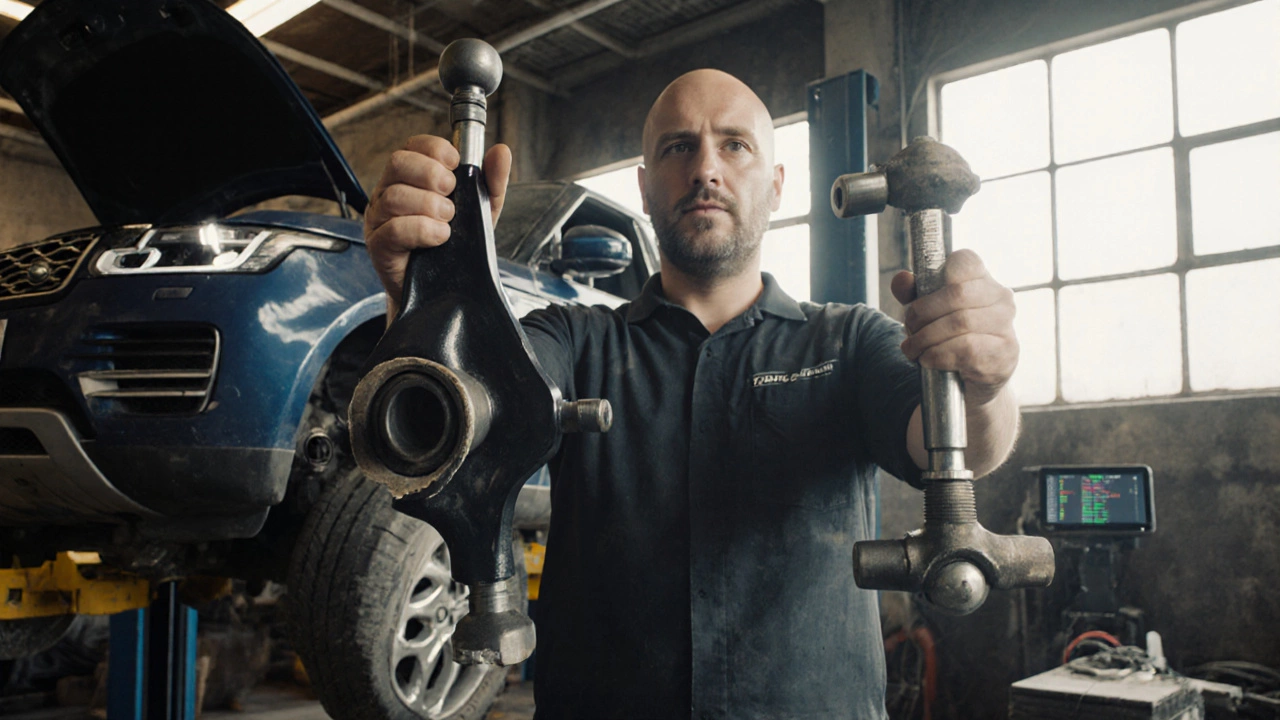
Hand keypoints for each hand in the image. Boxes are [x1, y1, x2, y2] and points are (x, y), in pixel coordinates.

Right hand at [364, 135, 511, 313]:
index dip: (435, 149)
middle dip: (431, 174)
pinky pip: (393, 229)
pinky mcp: (378, 247)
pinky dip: (422, 229)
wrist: (444, 292)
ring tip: (448, 222)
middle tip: (451, 196)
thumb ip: (491, 182)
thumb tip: (501, 151)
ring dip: (430, 206)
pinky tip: (440, 237)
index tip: (456, 164)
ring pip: (396, 196)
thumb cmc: (455, 247)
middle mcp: (389, 193)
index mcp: (411, 178)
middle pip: (399, 163)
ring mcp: (379, 219)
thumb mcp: (479, 212)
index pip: (413, 145)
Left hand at [891, 249, 1018, 405]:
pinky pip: (964, 350)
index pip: (965, 261)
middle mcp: (1001, 299)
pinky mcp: (1003, 353)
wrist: (978, 378)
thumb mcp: (928, 312)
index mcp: (983, 280)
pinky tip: (927, 360)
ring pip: (959, 322)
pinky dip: (937, 355)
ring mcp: (1006, 326)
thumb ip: (913, 293)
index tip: (921, 298)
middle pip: (957, 293)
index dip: (939, 275)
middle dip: (923, 312)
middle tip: (909, 328)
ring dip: (926, 338)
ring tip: (913, 348)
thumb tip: (902, 280)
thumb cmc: (951, 337)